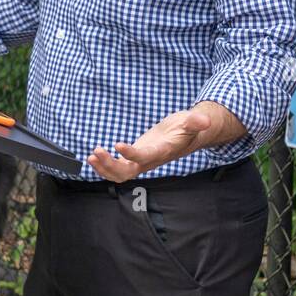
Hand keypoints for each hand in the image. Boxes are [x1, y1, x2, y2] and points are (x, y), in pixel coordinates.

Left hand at [87, 110, 212, 182]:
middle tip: (96, 152)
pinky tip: (94, 157)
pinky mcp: (135, 158)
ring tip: (91, 156)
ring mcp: (142, 162)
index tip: (118, 145)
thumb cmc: (188, 128)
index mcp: (162, 152)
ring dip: (104, 168)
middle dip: (110, 165)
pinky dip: (104, 166)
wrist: (187, 135)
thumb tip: (204, 120)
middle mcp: (150, 161)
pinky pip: (118, 169)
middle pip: (127, 172)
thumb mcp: (192, 122)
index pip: (145, 157)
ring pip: (120, 174)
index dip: (132, 154)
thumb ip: (195, 122)